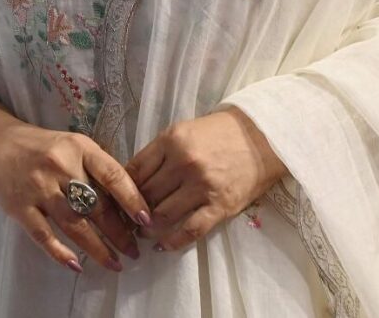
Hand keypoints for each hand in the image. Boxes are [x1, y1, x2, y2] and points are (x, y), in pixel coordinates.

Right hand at [0, 96, 152, 273]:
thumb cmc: (43, 146)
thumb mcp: (73, 144)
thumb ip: (96, 166)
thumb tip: (128, 197)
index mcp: (79, 147)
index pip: (112, 174)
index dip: (132, 198)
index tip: (147, 219)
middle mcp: (60, 166)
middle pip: (96, 204)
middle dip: (118, 232)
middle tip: (135, 250)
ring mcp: (39, 188)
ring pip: (74, 224)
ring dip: (97, 248)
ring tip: (115, 263)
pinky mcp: (20, 208)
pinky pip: (43, 235)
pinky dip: (60, 253)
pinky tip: (76, 265)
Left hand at [125, 107, 286, 251]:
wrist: (261, 137)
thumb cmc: (219, 132)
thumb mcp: (184, 131)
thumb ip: (160, 153)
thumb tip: (134, 180)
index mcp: (172, 140)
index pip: (135, 170)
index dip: (122, 189)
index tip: (118, 199)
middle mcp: (184, 163)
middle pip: (146, 195)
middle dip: (133, 210)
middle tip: (128, 219)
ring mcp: (202, 186)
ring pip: (162, 215)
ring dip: (148, 228)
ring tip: (143, 231)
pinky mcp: (219, 206)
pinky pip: (189, 230)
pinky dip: (172, 242)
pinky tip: (162, 246)